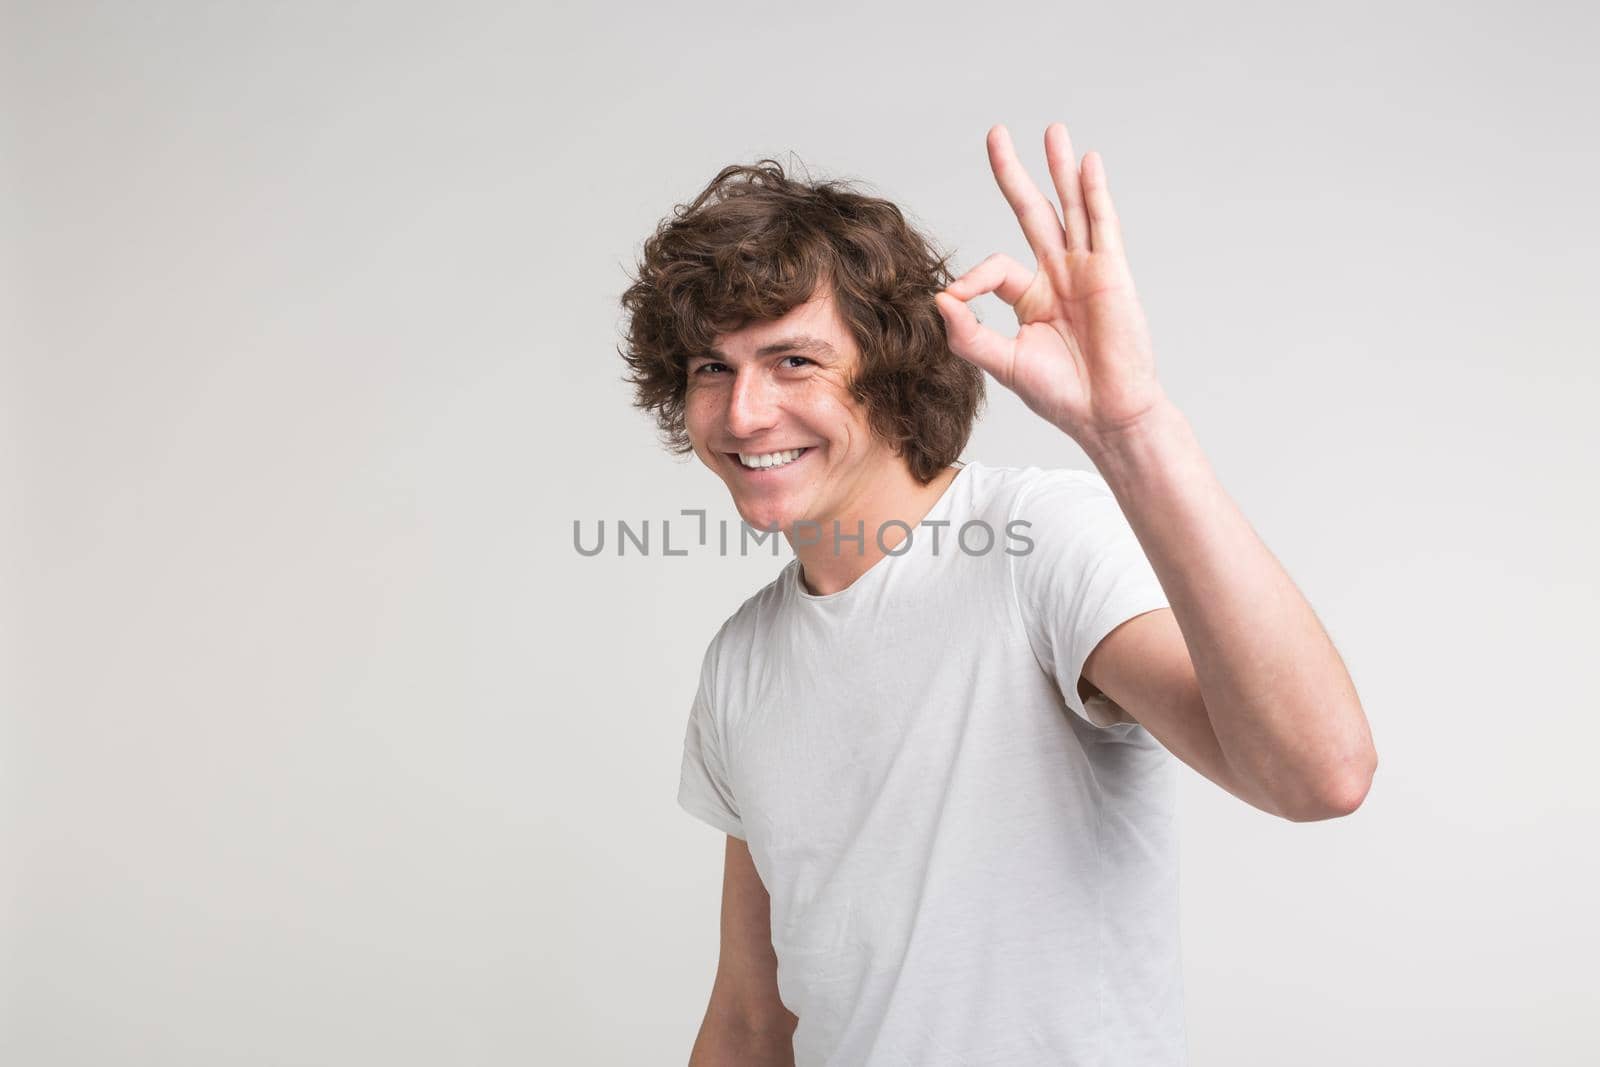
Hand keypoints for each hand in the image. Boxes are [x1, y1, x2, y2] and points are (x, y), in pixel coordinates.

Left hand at [934, 123, 1167, 447]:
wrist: (1106, 414)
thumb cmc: (1062, 395)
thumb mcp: (1004, 363)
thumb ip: (969, 333)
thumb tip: (939, 299)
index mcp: (1031, 298)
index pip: (995, 267)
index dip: (971, 280)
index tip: (955, 301)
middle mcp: (1059, 276)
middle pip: (1032, 212)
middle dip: (1014, 174)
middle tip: (996, 134)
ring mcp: (1086, 270)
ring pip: (1070, 208)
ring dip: (1060, 169)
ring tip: (1053, 131)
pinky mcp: (1111, 273)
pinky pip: (1102, 224)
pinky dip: (1094, 193)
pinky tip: (1088, 164)